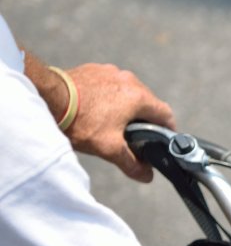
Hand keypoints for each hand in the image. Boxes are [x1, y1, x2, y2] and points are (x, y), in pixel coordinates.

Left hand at [64, 63, 175, 181]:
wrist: (48, 97)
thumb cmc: (82, 122)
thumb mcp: (110, 149)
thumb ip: (132, 164)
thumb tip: (147, 176)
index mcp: (139, 97)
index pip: (166, 114)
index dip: (167, 129)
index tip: (163, 140)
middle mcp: (129, 80)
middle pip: (148, 102)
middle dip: (146, 119)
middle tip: (138, 136)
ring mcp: (111, 71)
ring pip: (129, 92)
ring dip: (128, 106)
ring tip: (115, 123)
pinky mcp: (95, 69)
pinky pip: (111, 84)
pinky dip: (111, 96)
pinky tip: (98, 109)